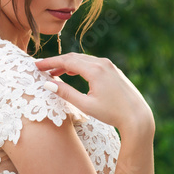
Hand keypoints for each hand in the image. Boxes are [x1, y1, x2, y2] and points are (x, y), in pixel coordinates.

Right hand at [34, 53, 153, 132]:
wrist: (137, 116)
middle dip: (56, 62)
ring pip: (83, 59)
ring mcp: (109, 65)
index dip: (49, 62)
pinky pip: (92, 63)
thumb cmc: (111, 113)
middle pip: (73, 57)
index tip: (36, 65)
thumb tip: (48, 84)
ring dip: (67, 64)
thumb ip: (66, 93)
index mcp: (94, 70)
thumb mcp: (86, 105)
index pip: (66, 61)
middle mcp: (102, 63)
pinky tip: (72, 73)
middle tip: (41, 68)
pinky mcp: (113, 70)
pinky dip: (79, 66)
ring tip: (54, 72)